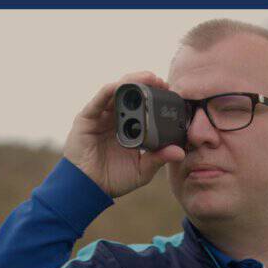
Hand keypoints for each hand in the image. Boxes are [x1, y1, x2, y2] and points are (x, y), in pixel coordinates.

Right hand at [62, 72, 185, 197]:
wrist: (89, 189)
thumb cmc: (114, 179)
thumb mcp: (142, 170)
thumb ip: (158, 159)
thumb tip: (180, 152)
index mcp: (129, 127)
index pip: (142, 105)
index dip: (155, 96)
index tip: (170, 91)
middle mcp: (115, 118)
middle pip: (131, 94)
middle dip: (146, 83)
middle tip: (161, 81)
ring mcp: (101, 116)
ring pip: (116, 91)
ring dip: (132, 82)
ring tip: (148, 77)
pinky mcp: (87, 118)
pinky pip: (99, 100)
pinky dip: (110, 90)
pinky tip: (121, 86)